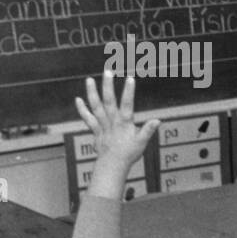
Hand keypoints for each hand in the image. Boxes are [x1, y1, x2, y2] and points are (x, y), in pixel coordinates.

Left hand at [74, 73, 158, 196]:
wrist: (113, 165)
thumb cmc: (129, 153)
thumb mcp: (142, 142)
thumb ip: (148, 130)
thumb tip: (158, 120)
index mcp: (125, 123)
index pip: (127, 104)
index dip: (128, 91)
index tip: (130, 78)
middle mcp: (112, 121)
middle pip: (109, 101)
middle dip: (108, 86)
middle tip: (107, 72)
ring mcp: (102, 125)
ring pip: (96, 107)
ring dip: (92, 93)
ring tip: (89, 80)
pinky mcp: (95, 130)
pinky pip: (88, 118)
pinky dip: (82, 109)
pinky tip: (78, 99)